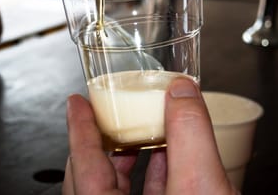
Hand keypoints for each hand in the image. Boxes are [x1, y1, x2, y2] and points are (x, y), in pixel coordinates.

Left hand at [63, 77, 237, 193]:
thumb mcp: (201, 183)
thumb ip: (190, 135)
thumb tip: (182, 91)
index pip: (84, 162)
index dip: (79, 126)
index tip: (76, 102)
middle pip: (94, 173)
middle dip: (102, 137)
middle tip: (105, 112)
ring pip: (118, 187)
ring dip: (130, 155)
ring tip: (139, 129)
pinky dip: (155, 173)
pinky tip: (170, 156)